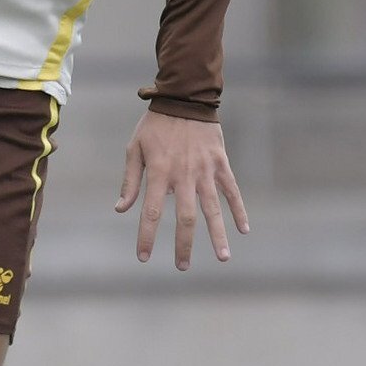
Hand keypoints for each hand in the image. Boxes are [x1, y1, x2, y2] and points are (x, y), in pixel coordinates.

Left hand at [117, 111, 249, 268]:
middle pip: (186, 218)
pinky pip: (232, 191)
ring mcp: (205, 171)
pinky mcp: (221, 164)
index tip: (144, 257)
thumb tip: (121, 209)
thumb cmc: (156, 125)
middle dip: (184, 245)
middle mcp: (183, 176)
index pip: (152, 212)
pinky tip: (244, 230)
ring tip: (223, 258)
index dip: (147, 236)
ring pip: (213, 209)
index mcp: (159, 172)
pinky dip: (239, 210)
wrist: (186, 98)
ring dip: (218, 235)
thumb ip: (130, 180)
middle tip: (183, 266)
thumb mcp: (135, 148)